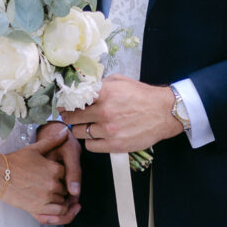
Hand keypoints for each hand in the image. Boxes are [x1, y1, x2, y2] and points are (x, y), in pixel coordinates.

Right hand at [35, 123, 81, 225]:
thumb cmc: (15, 161)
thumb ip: (52, 141)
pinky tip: (49, 205)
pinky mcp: (39, 208)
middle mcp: (53, 183)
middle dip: (59, 187)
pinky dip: (58, 210)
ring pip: (62, 201)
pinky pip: (58, 212)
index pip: (67, 174)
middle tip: (47, 185)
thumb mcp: (34, 149)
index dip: (60, 175)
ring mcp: (47, 197)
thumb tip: (64, 131)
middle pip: (65, 189)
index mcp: (54, 169)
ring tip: (47, 194)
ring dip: (58, 199)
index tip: (51, 174)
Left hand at [66, 75, 182, 152]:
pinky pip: (90, 146)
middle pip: (73, 117)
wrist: (163, 113)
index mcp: (104, 93)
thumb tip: (82, 88)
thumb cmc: (142, 95)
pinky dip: (90, 141)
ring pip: (79, 132)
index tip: (64, 103)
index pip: (74, 98)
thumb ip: (100, 84)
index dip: (66, 101)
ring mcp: (109, 130)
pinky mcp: (114, 145)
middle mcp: (104, 111)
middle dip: (68, 116)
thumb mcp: (120, 81)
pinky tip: (95, 135)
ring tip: (84, 125)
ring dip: (80, 129)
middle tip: (68, 115)